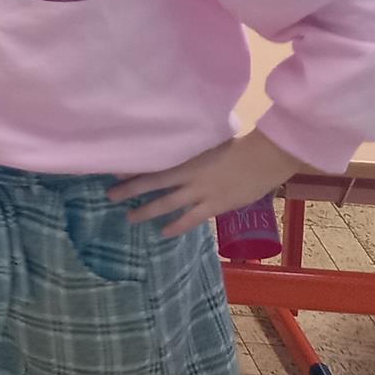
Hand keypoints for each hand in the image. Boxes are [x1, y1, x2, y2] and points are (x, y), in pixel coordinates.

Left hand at [117, 130, 298, 239]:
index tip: (113, 171)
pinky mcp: (214, 206)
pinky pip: (190, 219)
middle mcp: (188, 175)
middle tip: (109, 195)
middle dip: (130, 190)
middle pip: (152, 183)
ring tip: (129, 217)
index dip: (133, 168)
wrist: (264, 158)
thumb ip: (191, 149)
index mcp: (187, 157)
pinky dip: (175, 226)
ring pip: (166, 203)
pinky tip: (162, 232)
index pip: (153, 163)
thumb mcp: (209, 142)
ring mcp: (200, 192)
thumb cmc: (239, 145)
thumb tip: (176, 148)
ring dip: (146, 211)